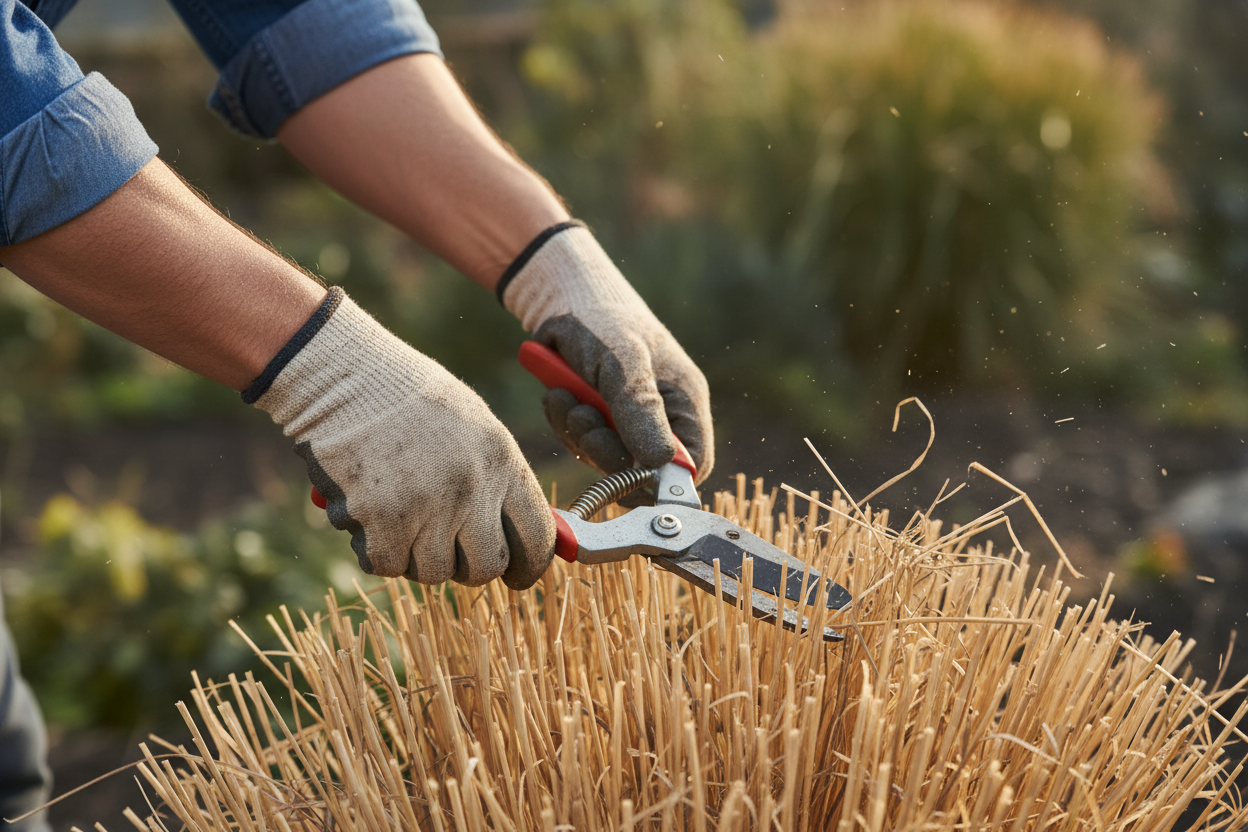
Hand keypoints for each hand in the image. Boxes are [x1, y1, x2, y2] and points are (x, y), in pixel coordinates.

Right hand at [247, 290, 555, 588]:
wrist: (343, 376)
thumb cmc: (406, 398)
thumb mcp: (472, 425)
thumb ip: (497, 478)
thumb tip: (518, 532)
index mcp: (501, 460)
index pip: (537, 537)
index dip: (529, 566)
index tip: (517, 576)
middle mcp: (472, 487)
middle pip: (485, 567)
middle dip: (465, 566)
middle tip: (444, 548)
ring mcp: (428, 507)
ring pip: (434, 573)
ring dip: (414, 555)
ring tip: (397, 513)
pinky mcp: (382, 521)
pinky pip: (387, 566)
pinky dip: (374, 550)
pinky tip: (367, 516)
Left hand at [500, 223, 712, 481]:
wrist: (557, 295)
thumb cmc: (601, 320)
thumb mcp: (622, 364)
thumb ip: (641, 413)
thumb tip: (662, 465)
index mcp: (683, 400)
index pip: (693, 463)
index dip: (665, 479)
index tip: (630, 473)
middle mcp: (661, 415)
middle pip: (644, 470)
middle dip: (607, 450)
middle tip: (585, 419)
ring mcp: (627, 419)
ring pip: (606, 459)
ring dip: (580, 433)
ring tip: (566, 394)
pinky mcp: (597, 418)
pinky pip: (581, 444)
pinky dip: (565, 423)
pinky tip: (557, 393)